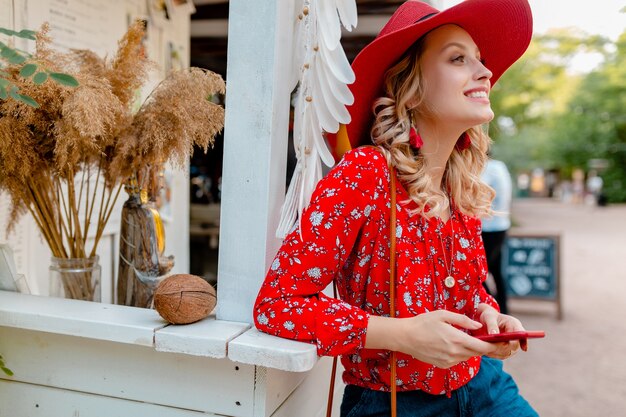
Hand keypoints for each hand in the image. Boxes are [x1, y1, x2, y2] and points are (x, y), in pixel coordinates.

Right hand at [367, 310, 498, 368]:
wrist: (405, 337)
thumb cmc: (423, 322)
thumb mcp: (443, 315)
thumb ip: (463, 320)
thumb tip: (478, 326)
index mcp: (456, 339)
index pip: (482, 346)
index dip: (494, 345)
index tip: (500, 341)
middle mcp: (454, 353)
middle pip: (477, 352)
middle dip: (483, 346)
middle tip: (487, 338)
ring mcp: (448, 361)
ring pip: (468, 356)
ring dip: (470, 349)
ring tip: (467, 339)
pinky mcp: (443, 365)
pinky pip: (458, 359)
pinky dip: (460, 353)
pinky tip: (452, 344)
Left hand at [477, 303, 527, 358]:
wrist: (487, 319)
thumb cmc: (489, 316)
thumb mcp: (489, 317)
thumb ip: (492, 325)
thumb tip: (494, 334)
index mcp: (514, 323)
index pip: (522, 333)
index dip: (524, 341)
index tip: (523, 349)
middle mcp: (515, 333)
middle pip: (516, 345)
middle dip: (505, 348)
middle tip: (494, 349)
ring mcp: (512, 341)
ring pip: (510, 351)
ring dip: (500, 352)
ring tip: (489, 351)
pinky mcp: (508, 347)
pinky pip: (505, 354)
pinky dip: (497, 354)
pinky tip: (489, 352)